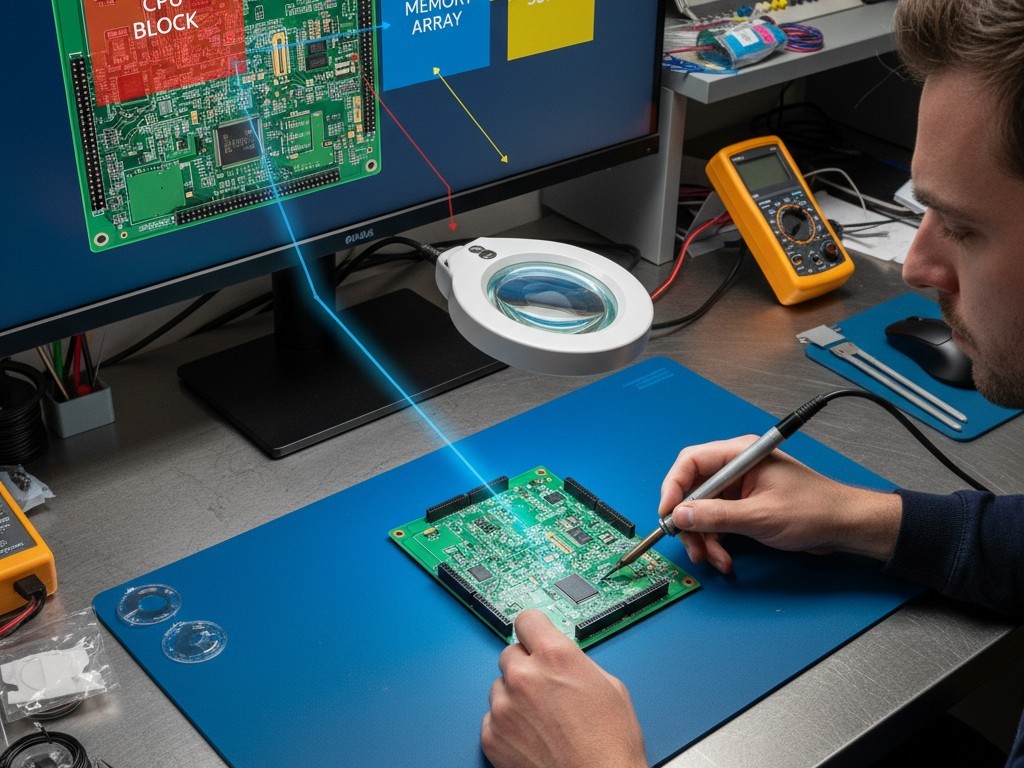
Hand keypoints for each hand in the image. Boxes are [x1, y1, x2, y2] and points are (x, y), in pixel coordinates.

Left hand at [481, 610, 646, 767]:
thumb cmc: (610, 746)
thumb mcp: (610, 686)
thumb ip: (577, 661)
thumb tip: (563, 657)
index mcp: (556, 657)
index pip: (527, 619)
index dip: (535, 629)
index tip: (535, 634)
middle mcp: (525, 677)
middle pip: (511, 653)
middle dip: (527, 665)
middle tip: (545, 686)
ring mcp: (504, 708)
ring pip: (500, 686)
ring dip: (515, 695)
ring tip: (542, 717)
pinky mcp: (492, 736)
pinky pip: (492, 717)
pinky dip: (507, 723)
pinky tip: (532, 734)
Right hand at [659, 435, 901, 573]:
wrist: (845, 527)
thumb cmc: (815, 510)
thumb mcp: (760, 515)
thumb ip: (717, 516)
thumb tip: (680, 515)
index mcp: (740, 455)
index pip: (691, 462)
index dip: (674, 487)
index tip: (668, 513)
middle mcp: (736, 469)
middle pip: (694, 491)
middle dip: (690, 522)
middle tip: (691, 545)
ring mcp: (740, 489)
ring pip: (703, 512)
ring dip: (704, 538)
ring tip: (713, 559)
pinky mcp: (745, 508)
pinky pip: (718, 523)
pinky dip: (717, 542)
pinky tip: (724, 558)